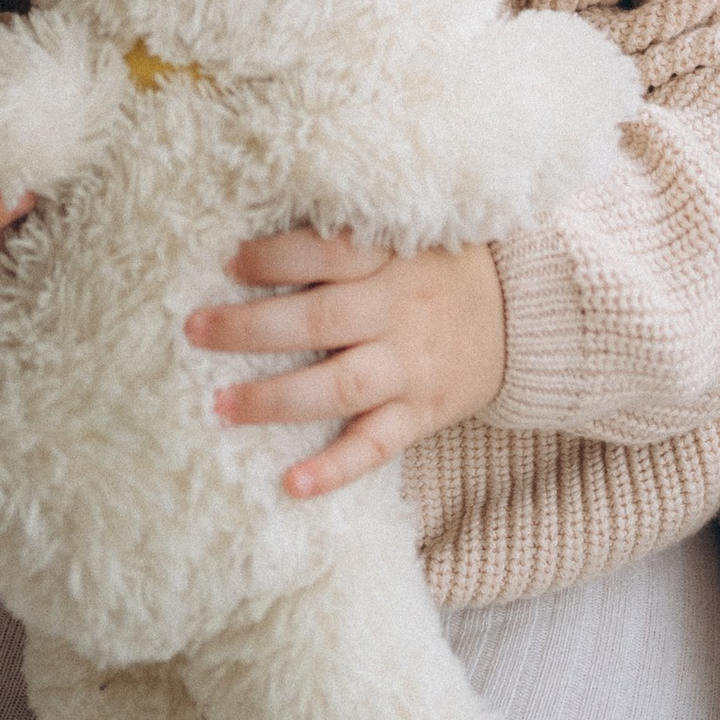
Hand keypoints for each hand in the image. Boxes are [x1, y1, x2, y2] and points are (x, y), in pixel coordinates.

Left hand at [185, 230, 506, 498]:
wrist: (526, 315)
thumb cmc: (443, 268)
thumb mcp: (408, 235)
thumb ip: (351, 239)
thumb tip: (262, 237)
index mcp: (391, 257)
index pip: (328, 250)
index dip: (276, 255)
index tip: (228, 262)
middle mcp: (398, 310)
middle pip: (318, 319)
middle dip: (250, 328)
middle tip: (194, 332)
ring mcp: (410, 366)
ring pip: (338, 385)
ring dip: (275, 399)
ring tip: (219, 408)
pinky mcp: (422, 413)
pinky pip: (375, 445)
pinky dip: (335, 468)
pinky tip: (292, 484)